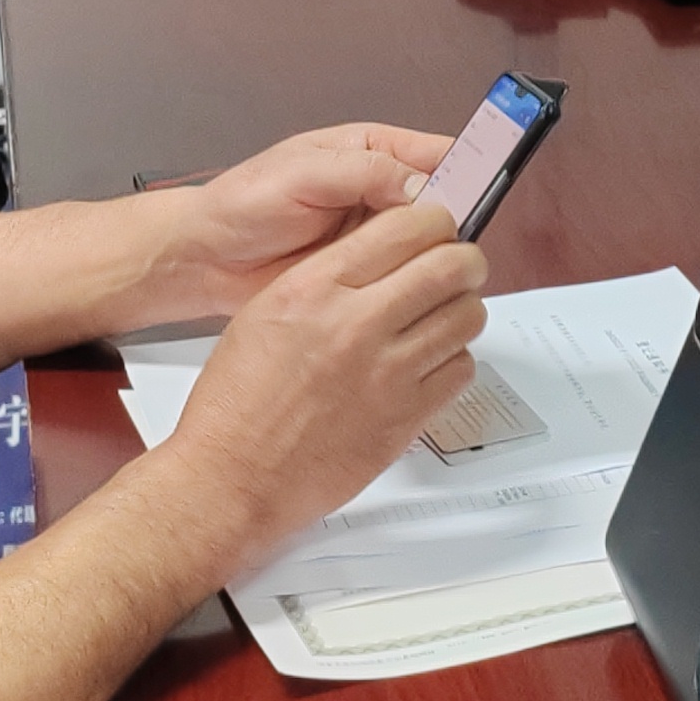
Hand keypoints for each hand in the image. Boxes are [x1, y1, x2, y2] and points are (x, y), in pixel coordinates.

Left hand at [155, 123, 459, 313]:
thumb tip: (421, 186)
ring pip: (429, 242)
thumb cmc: (243, 203)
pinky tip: (420, 292)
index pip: (438, 153)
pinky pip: (405, 276)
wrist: (206, 257)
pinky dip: (416, 283)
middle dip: (457, 219)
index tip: (494, 180)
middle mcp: (380, 189)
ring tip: (443, 268)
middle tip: (462, 239)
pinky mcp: (367, 272)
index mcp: (370, 151)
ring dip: (438, 254)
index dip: (471, 165)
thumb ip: (363, 173)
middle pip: (444, 200)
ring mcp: (375, 234)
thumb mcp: (302, 175)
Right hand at [157, 205, 487, 553]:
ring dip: (461, 310)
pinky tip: (429, 363)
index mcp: (315, 288)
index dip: (433, 223)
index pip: (407, 226)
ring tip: (441, 317)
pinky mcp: (406, 418)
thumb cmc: (237, 402)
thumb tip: (382, 253)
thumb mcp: (267, 310)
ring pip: (468, 316)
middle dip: (463, 260)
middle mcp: (356, 324)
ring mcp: (388, 373)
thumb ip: (328, 277)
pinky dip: (453, 360)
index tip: (435, 231)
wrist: (231, 477)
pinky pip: (461, 370)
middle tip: (457, 268)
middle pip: (452, 265)